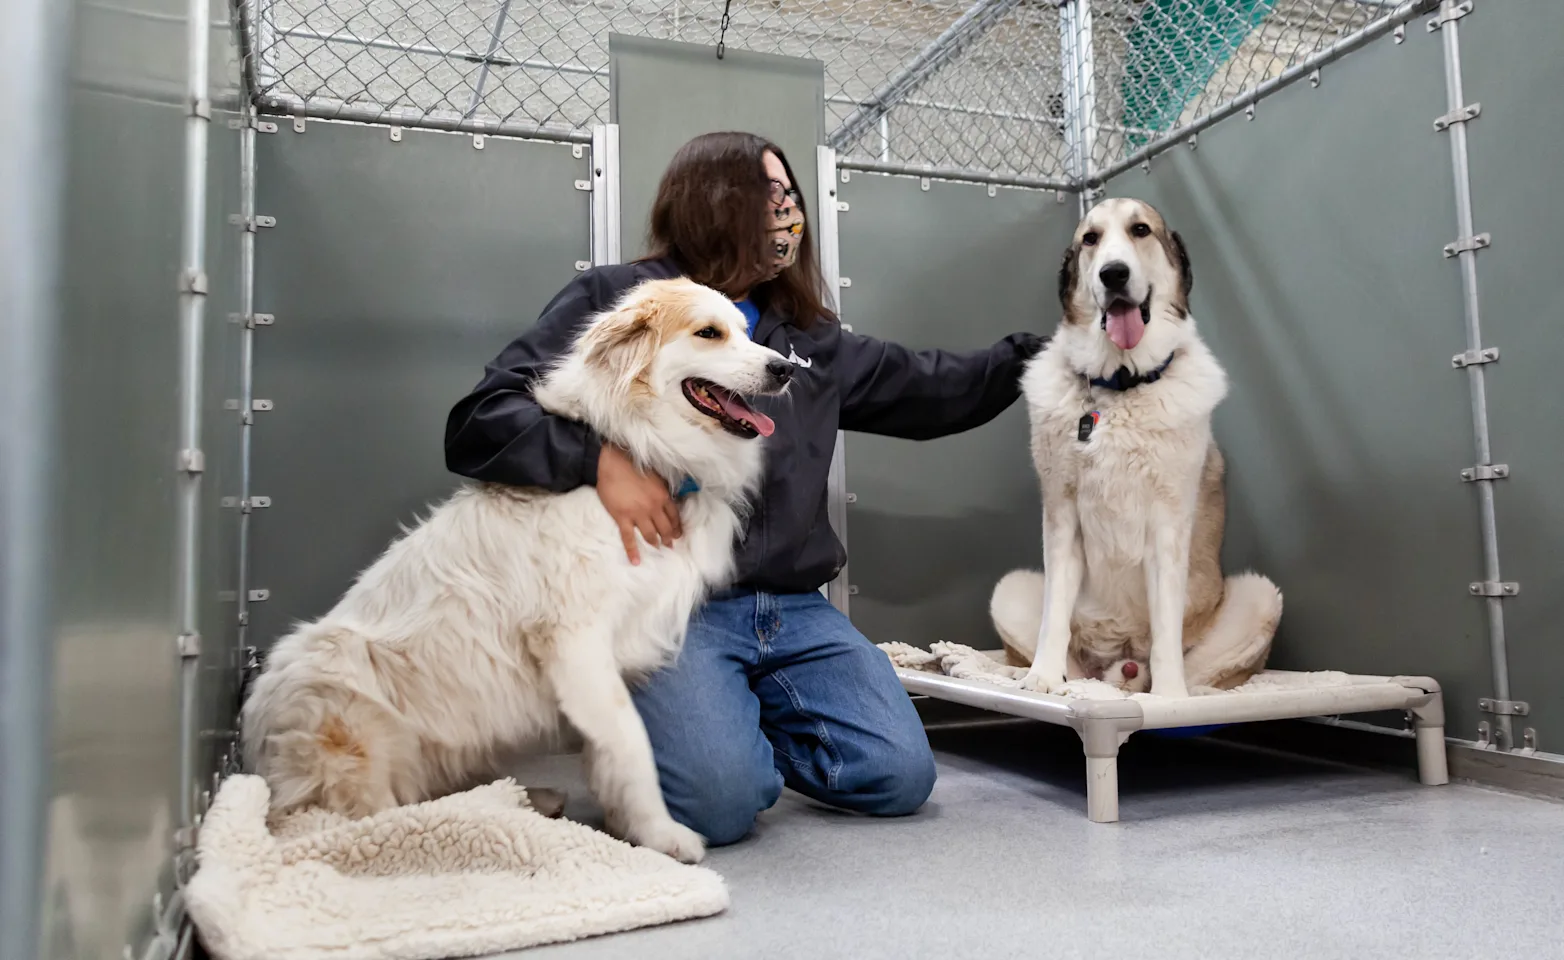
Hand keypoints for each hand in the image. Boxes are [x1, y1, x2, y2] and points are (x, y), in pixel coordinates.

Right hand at [596, 444, 680, 564]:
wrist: (613, 462)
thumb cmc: (634, 466)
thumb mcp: (656, 476)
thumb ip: (663, 489)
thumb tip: (668, 498)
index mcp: (663, 496)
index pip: (674, 517)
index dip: (677, 527)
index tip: (678, 533)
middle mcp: (653, 508)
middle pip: (665, 529)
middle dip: (669, 538)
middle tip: (671, 545)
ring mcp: (638, 514)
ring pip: (651, 535)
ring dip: (656, 543)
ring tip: (658, 548)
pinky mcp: (622, 518)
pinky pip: (629, 538)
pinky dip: (633, 551)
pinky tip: (636, 561)